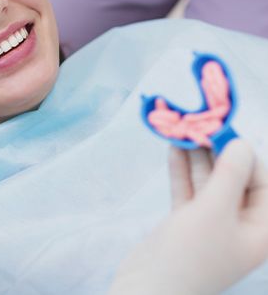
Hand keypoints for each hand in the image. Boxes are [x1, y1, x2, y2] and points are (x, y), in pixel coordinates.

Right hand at [110, 140, 267, 294]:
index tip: (225, 129)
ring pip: (208, 183)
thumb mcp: (215, 210)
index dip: (246, 156)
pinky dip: (181, 171)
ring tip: (185, 130)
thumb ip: (230, 174)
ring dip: (197, 158)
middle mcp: (238, 226)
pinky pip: (188, 191)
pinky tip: (173, 149)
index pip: (263, 183)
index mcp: (260, 230)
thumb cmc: (190, 254)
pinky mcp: (185, 224)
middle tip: (201, 125)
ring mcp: (210, 225)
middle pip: (234, 180)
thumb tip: (241, 143)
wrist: (147, 290)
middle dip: (218, 153)